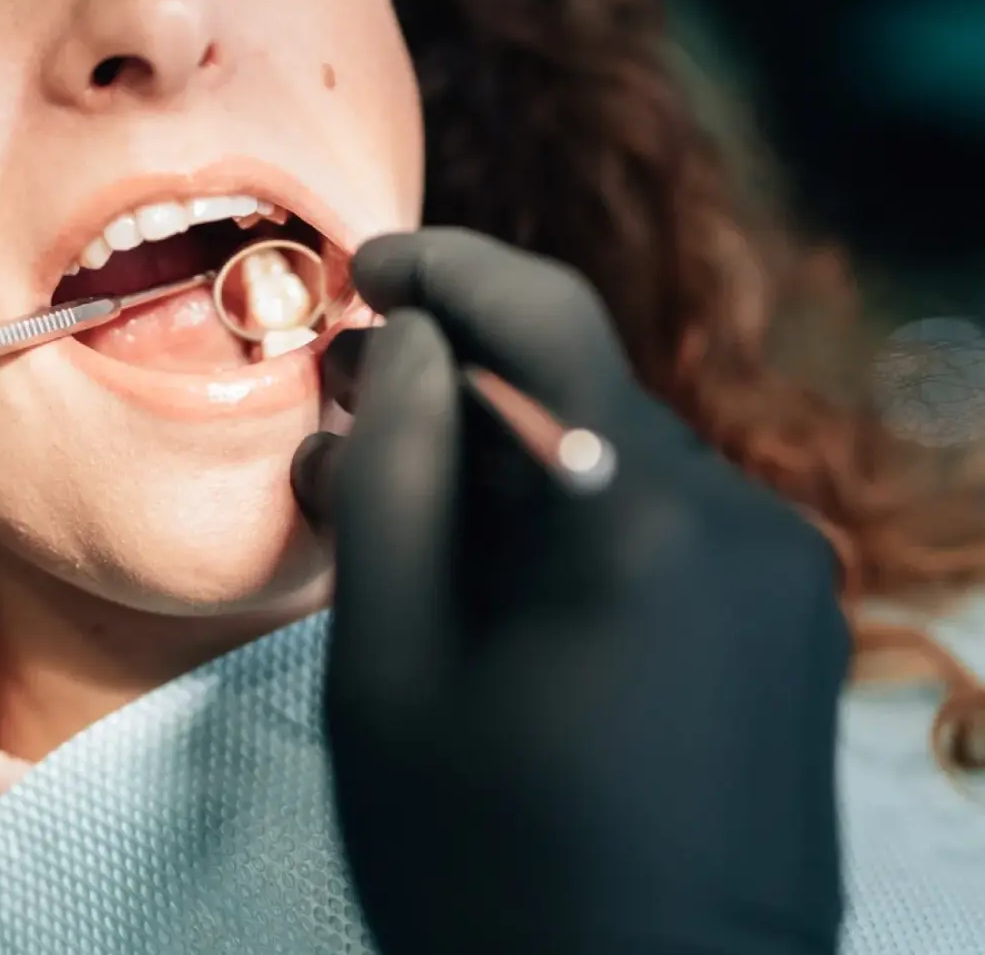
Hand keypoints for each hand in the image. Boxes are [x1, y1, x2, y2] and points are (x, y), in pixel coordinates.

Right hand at [294, 229, 847, 954]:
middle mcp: (739, 522)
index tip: (367, 268)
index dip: (446, 268)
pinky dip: (567, 514)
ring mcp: (779, 576)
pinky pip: (660, 521)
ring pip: (613, 456)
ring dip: (505, 455)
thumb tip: (415, 348)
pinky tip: (488, 564)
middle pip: (577, 390)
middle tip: (348, 399)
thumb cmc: (488, 868)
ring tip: (396, 500)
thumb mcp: (391, 669)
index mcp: (639, 520)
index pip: (544, 316)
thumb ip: (395, 482)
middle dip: (457, 380)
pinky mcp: (787, 626)